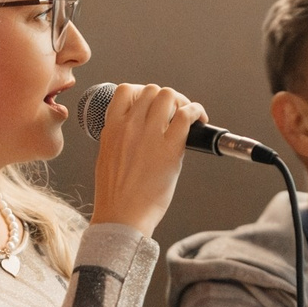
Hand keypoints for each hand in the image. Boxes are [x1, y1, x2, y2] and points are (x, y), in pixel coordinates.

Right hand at [90, 84, 207, 236]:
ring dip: (181, 102)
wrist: (121, 216)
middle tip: (175, 113)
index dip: (143, 93)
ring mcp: (149, 135)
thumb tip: (138, 133)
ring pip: (168, 96)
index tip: (152, 105)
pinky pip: (186, 115)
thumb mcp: (108, 157)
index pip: (125, 90)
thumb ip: (121, 139)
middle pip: (151, 90)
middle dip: (166, 98)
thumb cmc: (115, 196)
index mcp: (111, 128)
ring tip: (187, 117)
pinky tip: (200, 119)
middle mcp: (129, 126)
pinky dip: (196, 111)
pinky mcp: (170, 148)